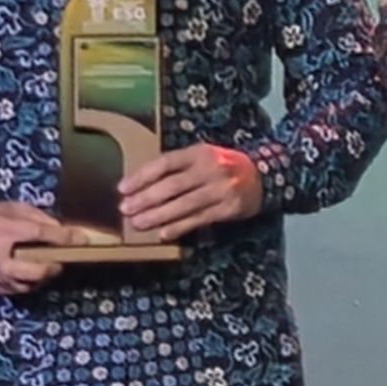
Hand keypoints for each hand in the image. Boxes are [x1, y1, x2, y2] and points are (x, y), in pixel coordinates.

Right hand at [0, 201, 65, 293]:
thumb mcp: (10, 208)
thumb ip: (35, 217)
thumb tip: (61, 229)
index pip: (39, 234)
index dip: (63, 237)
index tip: (81, 238)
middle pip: (33, 271)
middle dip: (51, 268)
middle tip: (60, 261)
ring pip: (24, 285)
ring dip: (39, 278)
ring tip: (46, 268)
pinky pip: (12, 290)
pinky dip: (23, 284)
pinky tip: (27, 275)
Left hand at [113, 142, 266, 243]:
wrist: (263, 176)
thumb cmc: (224, 166)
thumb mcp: (203, 157)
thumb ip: (178, 167)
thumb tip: (143, 185)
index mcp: (200, 152)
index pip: (165, 163)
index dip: (142, 176)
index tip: (123, 188)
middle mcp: (210, 169)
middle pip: (172, 186)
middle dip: (145, 199)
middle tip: (126, 210)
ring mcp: (221, 189)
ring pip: (183, 205)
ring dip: (158, 216)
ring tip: (139, 223)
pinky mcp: (228, 208)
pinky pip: (198, 219)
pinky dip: (179, 227)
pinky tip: (163, 233)